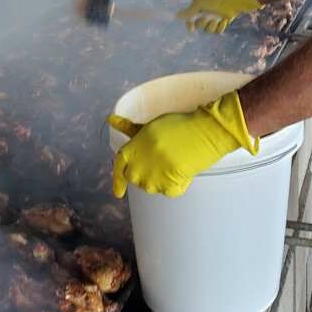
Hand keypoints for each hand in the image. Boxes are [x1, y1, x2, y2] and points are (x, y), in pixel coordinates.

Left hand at [107, 91, 258, 197]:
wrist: (202, 134)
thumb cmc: (177, 127)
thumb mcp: (150, 126)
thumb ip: (130, 129)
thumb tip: (110, 119)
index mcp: (131, 151)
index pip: (119, 168)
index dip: (118, 181)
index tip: (118, 193)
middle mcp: (137, 168)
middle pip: (136, 178)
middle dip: (145, 174)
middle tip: (160, 162)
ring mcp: (152, 181)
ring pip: (152, 187)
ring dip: (160, 180)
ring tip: (173, 163)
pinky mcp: (168, 189)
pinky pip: (169, 191)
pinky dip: (176, 184)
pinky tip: (183, 170)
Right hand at [176, 0, 262, 33]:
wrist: (231, 1)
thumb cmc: (213, 0)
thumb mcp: (198, 4)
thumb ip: (188, 12)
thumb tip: (176, 15)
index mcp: (197, 9)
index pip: (190, 20)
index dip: (190, 25)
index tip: (192, 28)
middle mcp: (204, 14)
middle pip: (199, 26)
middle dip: (204, 23)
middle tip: (209, 16)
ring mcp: (213, 19)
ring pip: (208, 30)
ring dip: (213, 25)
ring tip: (218, 18)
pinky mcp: (221, 24)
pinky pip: (217, 31)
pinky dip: (220, 26)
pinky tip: (224, 20)